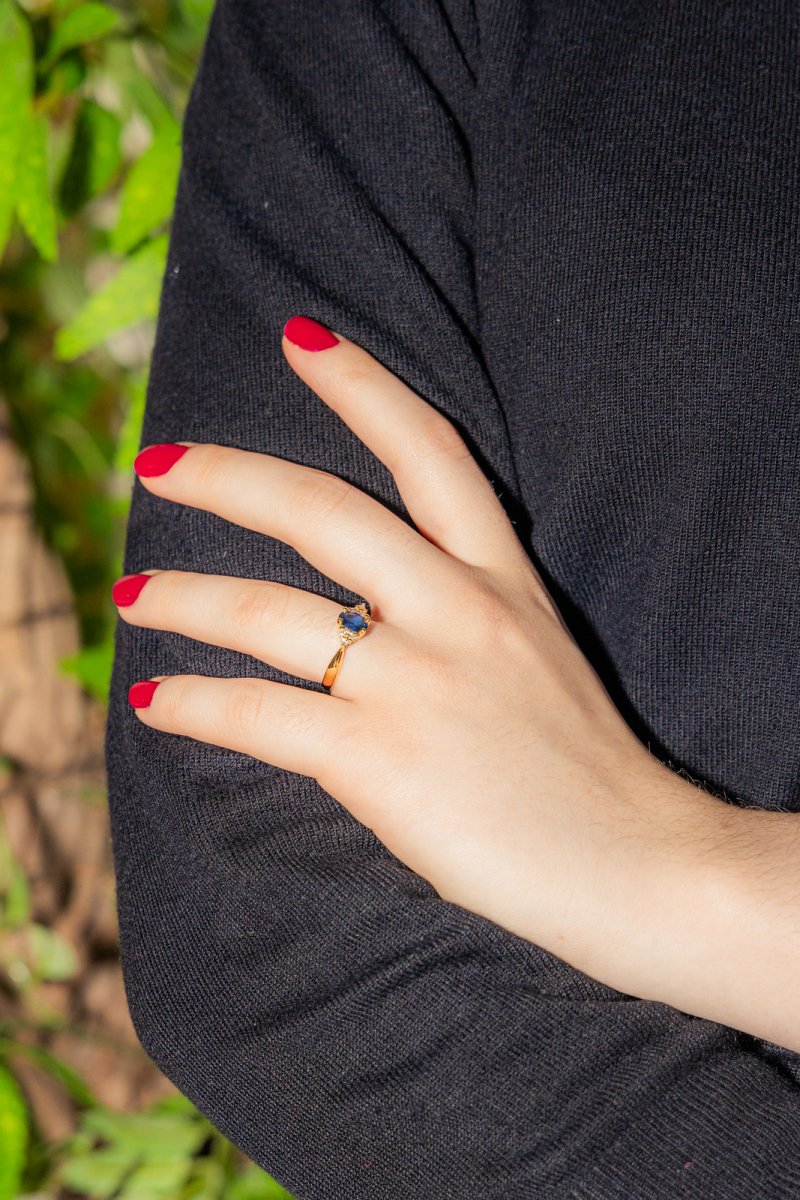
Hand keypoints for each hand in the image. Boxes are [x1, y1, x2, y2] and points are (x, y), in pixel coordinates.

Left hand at [115, 315, 718, 988]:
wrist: (642, 868)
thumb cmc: (588, 773)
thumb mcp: (538, 660)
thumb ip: (462, 622)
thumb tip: (362, 628)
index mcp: (503, 580)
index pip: (429, 451)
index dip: (360, 383)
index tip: (298, 336)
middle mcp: (457, 612)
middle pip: (323, 510)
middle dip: (229, 477)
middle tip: (157, 462)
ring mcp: (417, 683)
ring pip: (269, 613)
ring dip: (184, 599)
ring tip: (130, 598)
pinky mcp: (382, 761)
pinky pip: (260, 716)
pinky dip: (196, 706)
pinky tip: (155, 702)